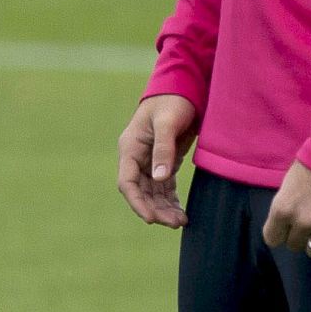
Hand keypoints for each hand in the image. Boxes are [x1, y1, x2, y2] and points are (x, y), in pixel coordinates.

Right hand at [117, 93, 197, 227]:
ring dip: (164, 208)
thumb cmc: (172, 101)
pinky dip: (170, 201)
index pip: (127, 182)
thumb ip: (164, 150)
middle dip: (155, 209)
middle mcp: (136, 157)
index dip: (137, 202)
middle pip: (141, 192)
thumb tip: (160, 178)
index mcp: (130, 147)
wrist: (183, 87)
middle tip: (176, 223)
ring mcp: (149, 161)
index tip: (151, 219)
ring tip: (181, 221)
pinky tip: (181, 212)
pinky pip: (163, 187)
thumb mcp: (167, 123)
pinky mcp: (163, 162)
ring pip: (152, 192)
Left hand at [262, 161, 310, 258]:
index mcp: (282, 209)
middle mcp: (302, 221)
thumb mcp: (287, 185)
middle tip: (306, 224)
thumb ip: (285, 208)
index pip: (272, 238)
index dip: (278, 233)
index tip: (284, 228)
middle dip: (298, 236)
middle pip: (294, 245)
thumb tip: (285, 226)